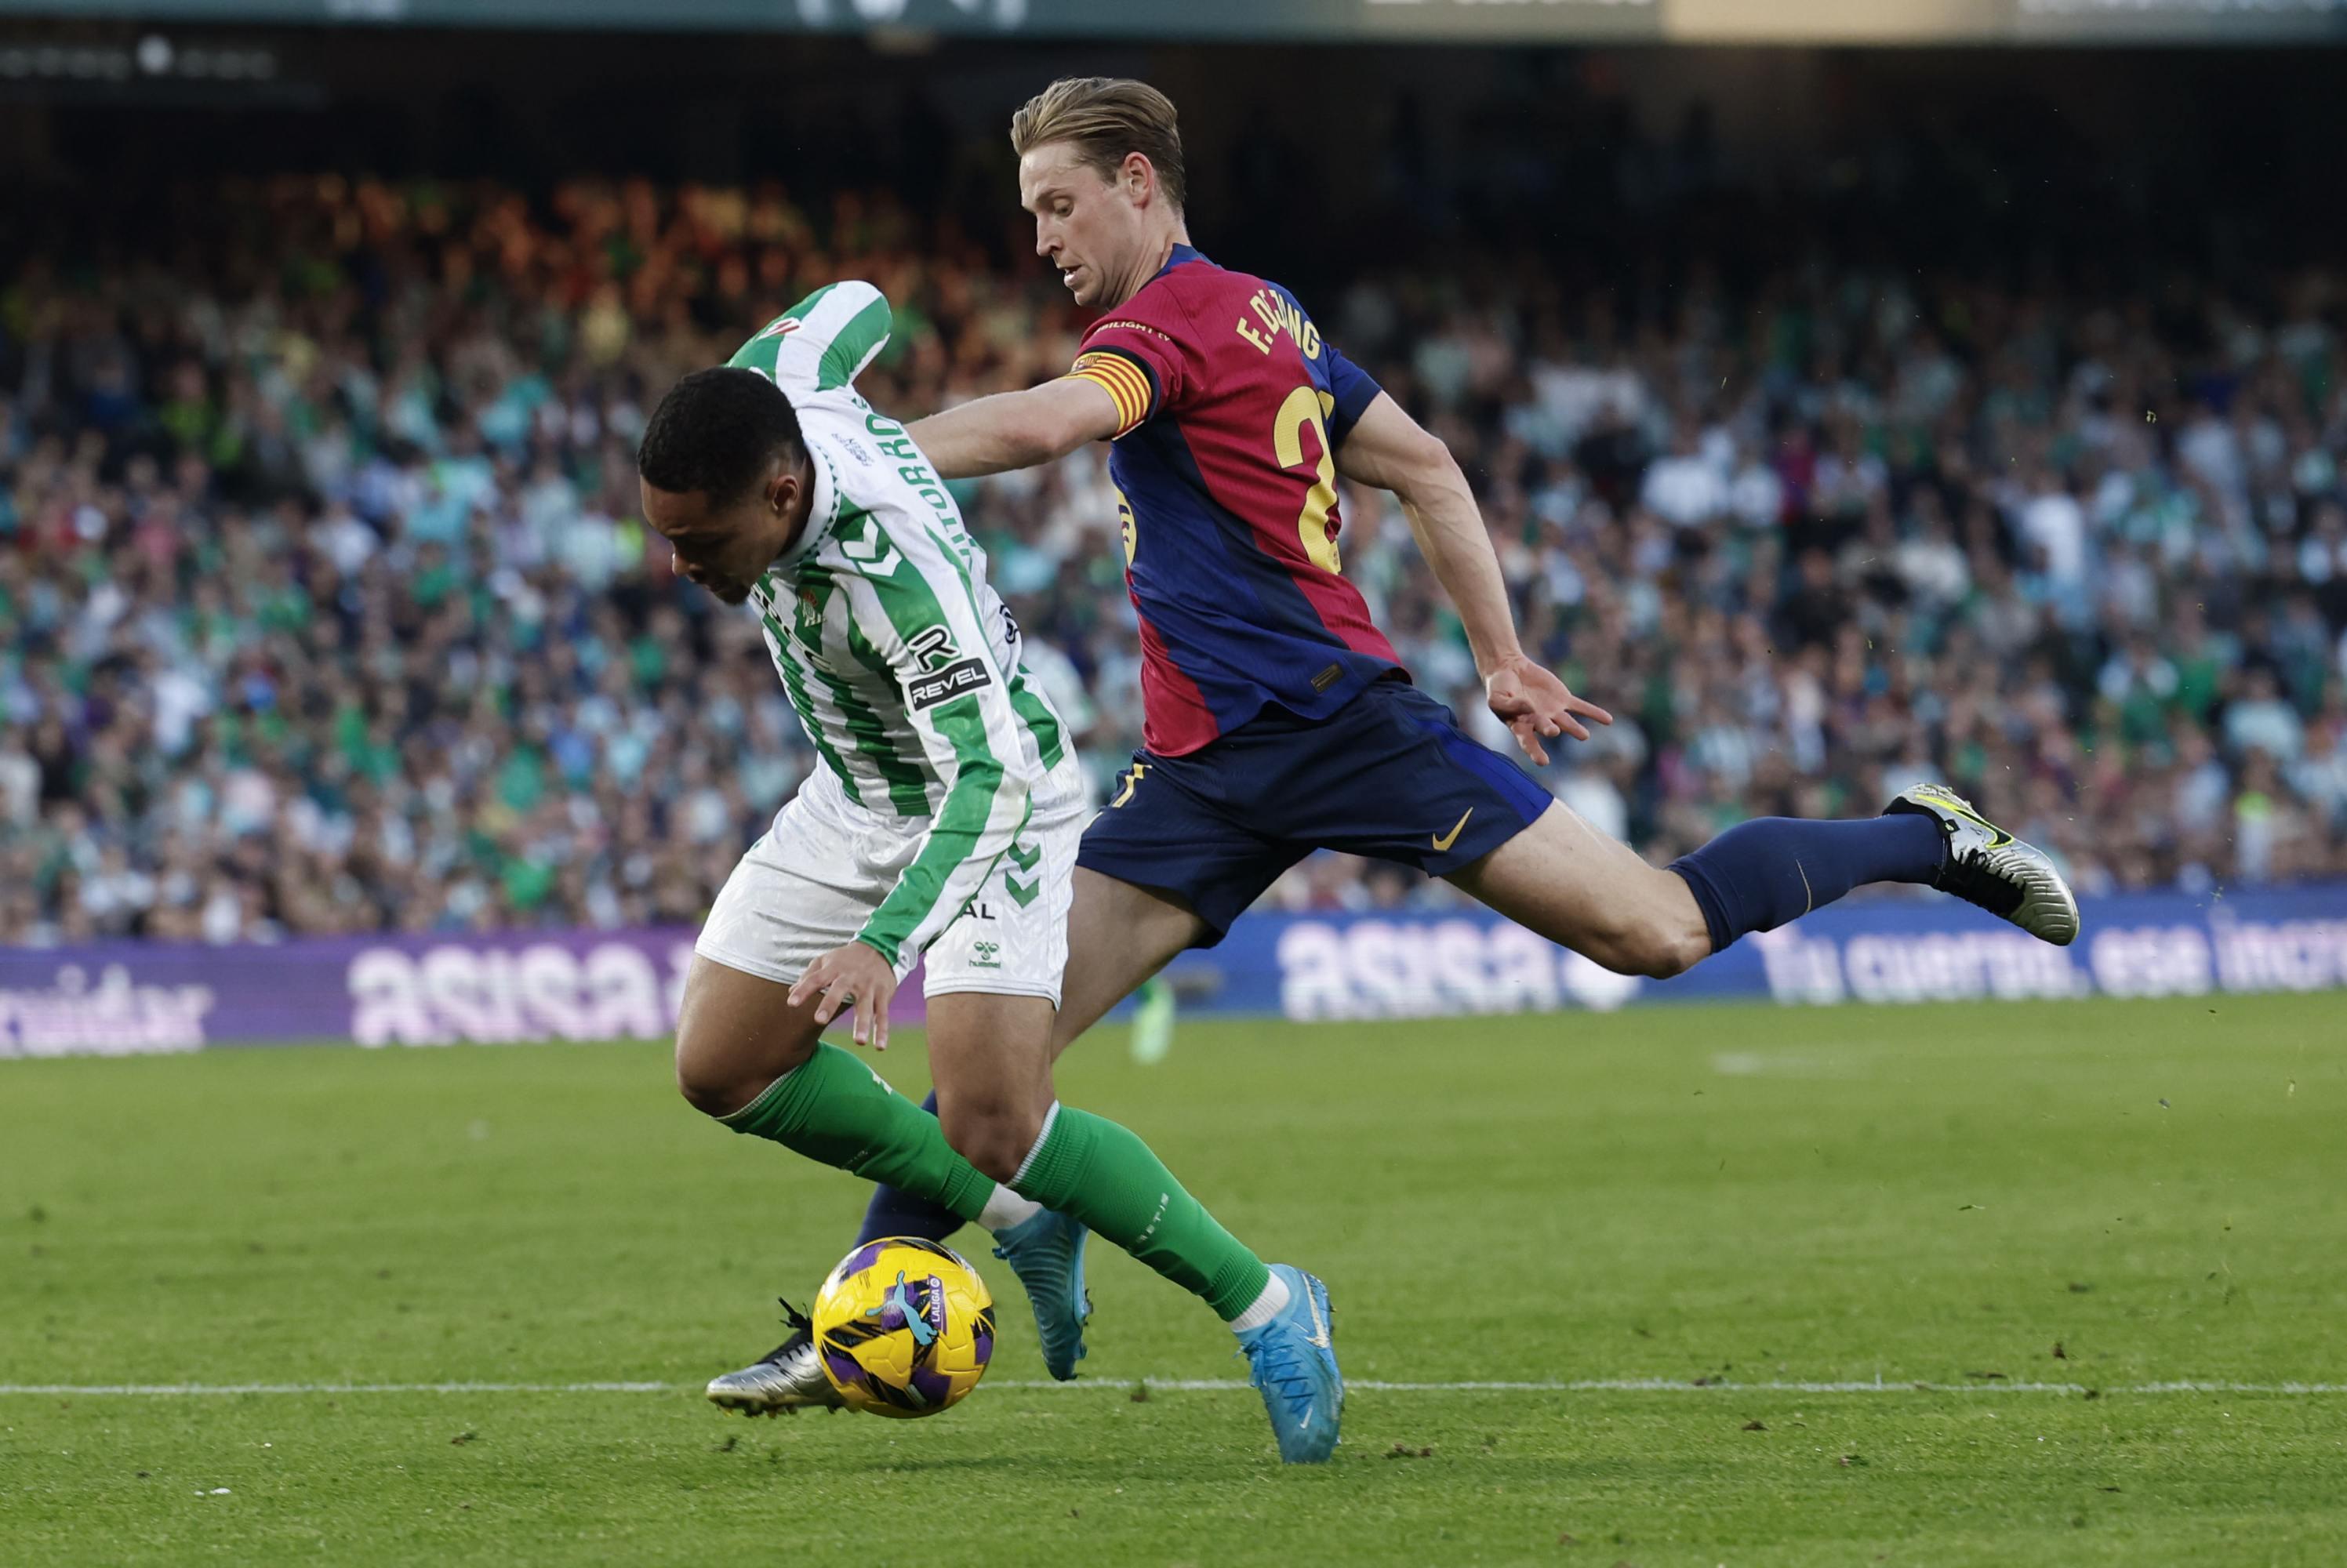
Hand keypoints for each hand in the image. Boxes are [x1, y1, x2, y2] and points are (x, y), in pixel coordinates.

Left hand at [787, 941, 898, 1049]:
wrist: (879, 948)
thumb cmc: (846, 958)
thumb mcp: (826, 960)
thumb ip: (809, 976)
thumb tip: (790, 992)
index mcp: (834, 968)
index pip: (815, 979)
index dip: (803, 990)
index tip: (791, 1003)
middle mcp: (851, 977)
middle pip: (839, 990)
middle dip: (830, 1004)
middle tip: (819, 1020)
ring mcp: (869, 986)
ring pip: (866, 1006)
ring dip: (863, 1024)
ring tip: (858, 1042)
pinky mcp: (883, 994)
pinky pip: (883, 1015)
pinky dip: (882, 1031)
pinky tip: (880, 1047)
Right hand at [1484, 654, 1611, 766]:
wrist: (1509, 669)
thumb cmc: (1498, 687)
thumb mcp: (1495, 697)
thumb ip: (1508, 704)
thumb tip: (1527, 707)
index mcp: (1520, 726)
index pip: (1528, 742)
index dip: (1535, 751)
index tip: (1543, 761)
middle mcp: (1539, 723)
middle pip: (1547, 729)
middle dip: (1550, 730)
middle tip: (1553, 731)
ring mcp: (1553, 713)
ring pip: (1567, 723)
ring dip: (1576, 730)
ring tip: (1584, 736)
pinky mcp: (1563, 700)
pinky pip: (1581, 708)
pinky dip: (1594, 713)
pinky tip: (1607, 720)